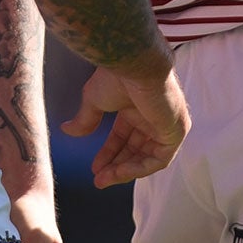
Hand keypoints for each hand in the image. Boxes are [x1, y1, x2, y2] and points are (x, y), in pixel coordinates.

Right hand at [61, 65, 188, 188]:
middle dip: (115, 165)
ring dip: (125, 170)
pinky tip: (118, 173)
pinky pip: (158, 159)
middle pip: (135, 149)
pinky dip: (138, 169)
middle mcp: (152, 115)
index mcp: (136, 105)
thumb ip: (85, 119)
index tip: (94, 167)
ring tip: (104, 179)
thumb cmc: (116, 75)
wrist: (135, 63)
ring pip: (146, 157)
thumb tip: (67, 130)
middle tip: (98, 178)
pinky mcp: (175, 132)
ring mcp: (165, 124)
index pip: (123, 136)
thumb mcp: (94, 100)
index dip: (108, 153)